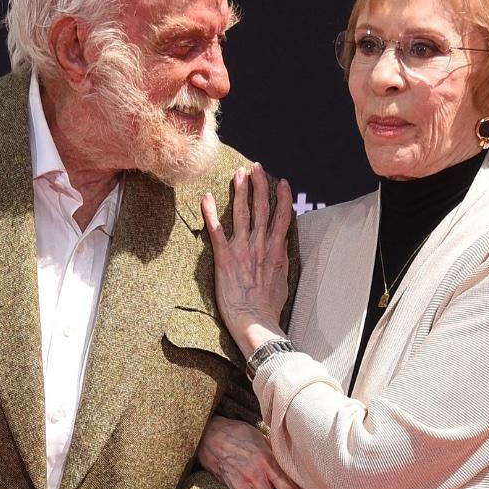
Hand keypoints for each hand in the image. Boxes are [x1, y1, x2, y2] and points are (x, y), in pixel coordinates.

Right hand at [197, 416, 297, 488]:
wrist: (209, 435)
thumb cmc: (235, 433)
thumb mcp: (260, 438)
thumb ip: (274, 453)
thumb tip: (289, 462)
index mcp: (268, 462)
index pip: (289, 488)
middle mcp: (257, 476)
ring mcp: (244, 484)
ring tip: (270, 488)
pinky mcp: (233, 488)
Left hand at [201, 164, 293, 356]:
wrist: (255, 321)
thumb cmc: (268, 307)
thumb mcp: (283, 280)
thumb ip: (281, 260)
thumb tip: (281, 247)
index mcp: (276, 250)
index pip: (282, 216)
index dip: (282, 197)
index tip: (281, 182)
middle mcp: (261, 245)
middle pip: (262, 207)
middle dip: (259, 184)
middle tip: (256, 167)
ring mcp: (242, 248)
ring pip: (242, 212)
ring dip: (240, 190)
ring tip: (238, 173)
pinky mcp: (224, 256)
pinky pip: (216, 229)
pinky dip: (210, 211)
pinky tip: (205, 196)